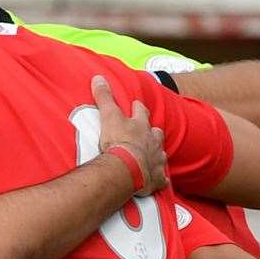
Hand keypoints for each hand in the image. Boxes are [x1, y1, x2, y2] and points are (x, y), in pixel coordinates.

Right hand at [91, 74, 167, 194]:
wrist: (127, 168)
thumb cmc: (118, 142)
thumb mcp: (109, 116)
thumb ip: (104, 97)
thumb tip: (98, 77)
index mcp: (141, 126)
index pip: (141, 113)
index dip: (139, 109)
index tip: (137, 106)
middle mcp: (152, 141)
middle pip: (156, 133)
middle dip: (153, 133)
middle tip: (151, 133)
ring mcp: (156, 159)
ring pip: (161, 155)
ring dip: (158, 155)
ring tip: (155, 156)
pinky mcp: (155, 178)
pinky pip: (161, 179)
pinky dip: (160, 180)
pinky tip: (160, 182)